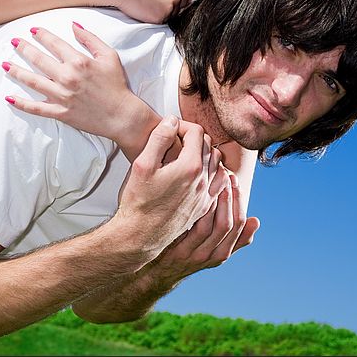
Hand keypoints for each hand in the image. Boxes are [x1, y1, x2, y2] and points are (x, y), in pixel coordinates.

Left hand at [3, 23, 163, 159]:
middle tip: (13, 42)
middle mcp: (67, 77)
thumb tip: (74, 25)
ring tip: (4, 64)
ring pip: (32, 81)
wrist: (122, 115)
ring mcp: (61, 96)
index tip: (32, 30)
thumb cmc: (117, 85)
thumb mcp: (109, 56)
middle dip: (24, 48)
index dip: (41, 35)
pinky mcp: (60, 112)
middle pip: (38, 59)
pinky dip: (21, 104)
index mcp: (78, 62)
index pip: (54, 44)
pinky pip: (36, 108)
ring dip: (16, 72)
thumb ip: (90, 39)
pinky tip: (9, 98)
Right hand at [100, 0, 192, 22]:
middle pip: (176, 8)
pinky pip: (159, 22)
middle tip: (150, 2)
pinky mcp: (160, 17)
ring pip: (168, 17)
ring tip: (145, 4)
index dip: (168, 0)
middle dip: (166, 8)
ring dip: (159, 14)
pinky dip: (151, 19)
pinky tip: (142, 9)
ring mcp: (170, 7)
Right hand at [113, 116, 225, 256]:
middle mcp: (203, 181)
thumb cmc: (138, 202)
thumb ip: (159, 138)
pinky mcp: (204, 207)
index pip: (197, 132)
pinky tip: (198, 173)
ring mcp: (206, 196)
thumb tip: (171, 121)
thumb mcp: (142, 164)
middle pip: (208, 146)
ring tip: (186, 154)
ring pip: (216, 164)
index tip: (171, 129)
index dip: (183, 125)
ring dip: (204, 154)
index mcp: (190, 167)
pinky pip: (218, 183)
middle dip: (194, 138)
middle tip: (176, 139)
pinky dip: (211, 172)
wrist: (140, 235)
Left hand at [151, 172, 259, 282]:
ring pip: (209, 226)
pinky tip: (193, 193)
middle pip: (226, 225)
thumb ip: (233, 239)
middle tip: (226, 175)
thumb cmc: (185, 254)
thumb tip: (255, 221)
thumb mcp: (211, 249)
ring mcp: (191, 254)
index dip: (239, 202)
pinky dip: (194, 211)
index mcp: (220, 254)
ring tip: (212, 179)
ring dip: (211, 201)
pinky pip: (189, 228)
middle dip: (229, 197)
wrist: (154, 273)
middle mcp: (208, 256)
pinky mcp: (175, 250)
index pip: (237, 226)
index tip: (235, 181)